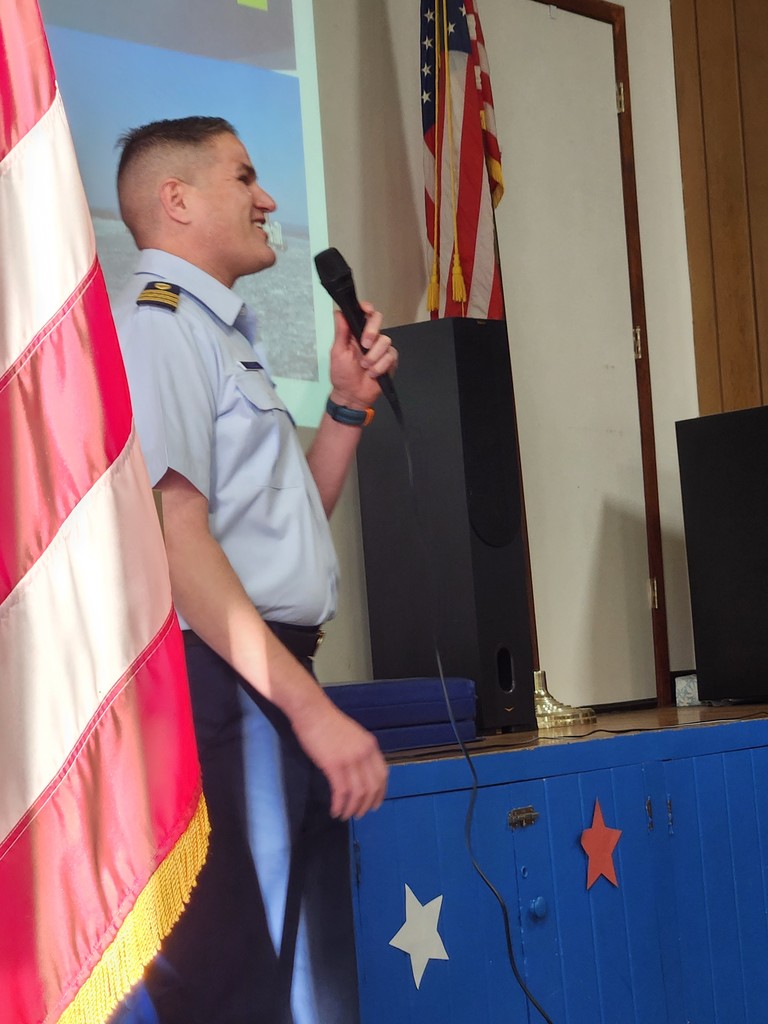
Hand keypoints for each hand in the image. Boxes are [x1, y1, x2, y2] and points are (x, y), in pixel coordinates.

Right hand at [291, 699, 388, 819]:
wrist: (311, 710)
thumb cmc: (327, 721)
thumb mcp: (352, 735)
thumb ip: (358, 751)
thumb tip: (359, 771)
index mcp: (370, 745)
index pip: (382, 775)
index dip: (380, 793)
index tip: (374, 804)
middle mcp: (363, 753)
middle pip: (372, 787)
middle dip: (366, 804)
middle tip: (359, 815)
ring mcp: (349, 759)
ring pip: (357, 792)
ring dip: (352, 808)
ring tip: (345, 816)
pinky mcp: (333, 764)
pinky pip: (341, 791)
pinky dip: (339, 804)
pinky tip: (335, 810)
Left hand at [329, 303, 397, 409]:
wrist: (353, 396)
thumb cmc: (342, 375)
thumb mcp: (337, 352)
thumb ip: (340, 332)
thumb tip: (338, 312)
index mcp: (355, 333)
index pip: (364, 313)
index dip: (366, 308)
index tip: (366, 310)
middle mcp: (369, 337)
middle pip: (377, 320)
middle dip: (371, 331)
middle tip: (364, 345)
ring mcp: (381, 348)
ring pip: (385, 341)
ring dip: (374, 356)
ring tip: (365, 367)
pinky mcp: (390, 360)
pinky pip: (390, 356)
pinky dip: (380, 366)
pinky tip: (373, 373)